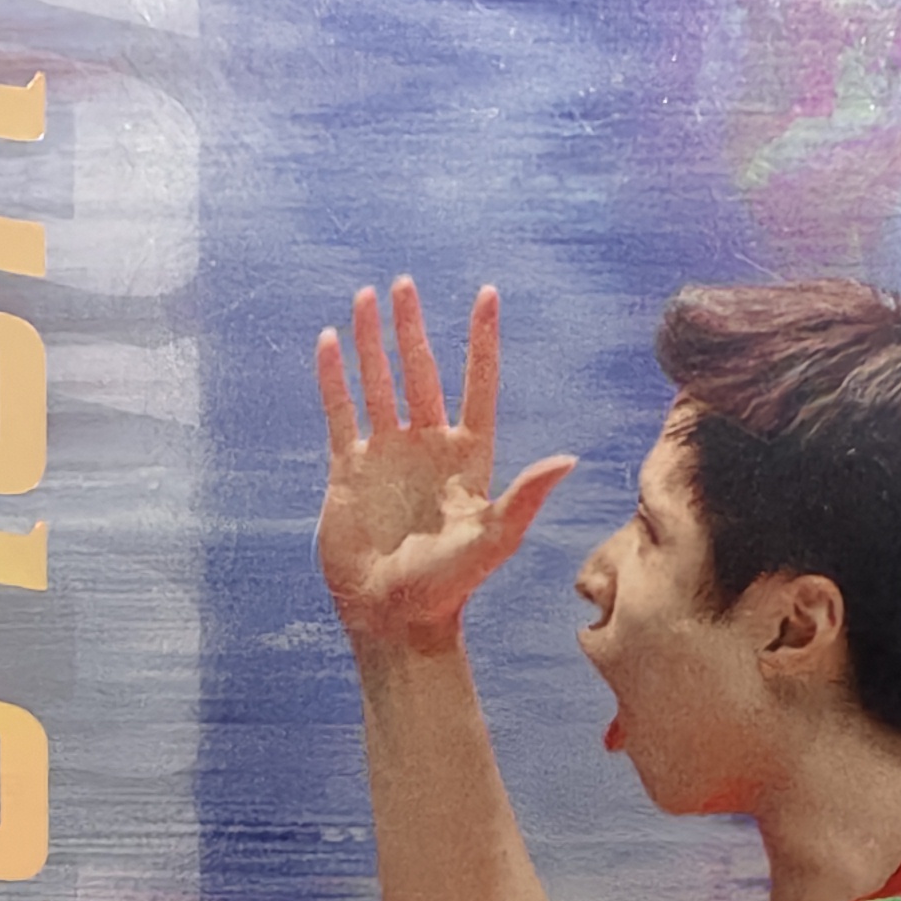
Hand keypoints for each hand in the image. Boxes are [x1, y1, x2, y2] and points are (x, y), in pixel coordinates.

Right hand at [314, 276, 574, 650]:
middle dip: (412, 328)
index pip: (478, 383)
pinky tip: (332, 342)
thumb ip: (525, 496)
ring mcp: (388, 455)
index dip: (481, 340)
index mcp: (469, 456)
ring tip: (367, 296)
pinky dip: (334, 378)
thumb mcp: (493, 539)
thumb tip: (568, 459)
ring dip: (373, 342)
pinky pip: (340, 412)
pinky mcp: (350, 470)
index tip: (486, 293)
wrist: (394, 617)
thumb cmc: (450, 585)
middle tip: (405, 283)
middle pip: (422, 372)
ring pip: (379, 383)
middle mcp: (428, 447)